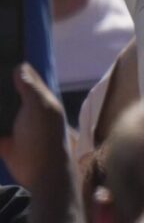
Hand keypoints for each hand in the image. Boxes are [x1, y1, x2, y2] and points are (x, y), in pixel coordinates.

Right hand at [0, 64, 67, 189]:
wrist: (40, 171)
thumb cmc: (45, 136)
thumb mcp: (40, 108)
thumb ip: (31, 88)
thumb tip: (19, 66)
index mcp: (38, 98)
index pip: (25, 77)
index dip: (13, 67)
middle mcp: (26, 108)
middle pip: (7, 92)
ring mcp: (13, 123)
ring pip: (0, 108)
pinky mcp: (2, 139)